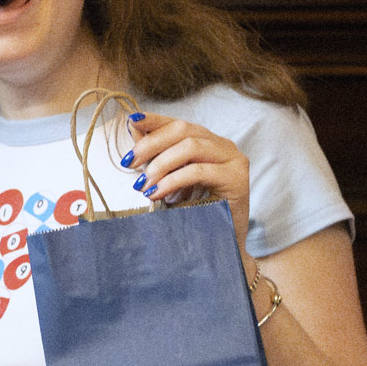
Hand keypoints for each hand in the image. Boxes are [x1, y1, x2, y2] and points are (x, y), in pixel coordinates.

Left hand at [120, 111, 250, 246]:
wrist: (220, 245)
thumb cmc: (195, 214)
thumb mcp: (170, 180)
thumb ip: (156, 155)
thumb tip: (133, 128)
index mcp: (208, 142)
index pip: (179, 123)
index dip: (154, 120)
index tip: (130, 122)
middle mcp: (223, 146)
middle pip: (184, 130)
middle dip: (151, 144)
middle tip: (129, 162)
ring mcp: (233, 160)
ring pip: (191, 147)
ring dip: (160, 164)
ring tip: (143, 185)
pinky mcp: (237, 178)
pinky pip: (199, 171)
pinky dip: (173, 180)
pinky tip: (157, 193)